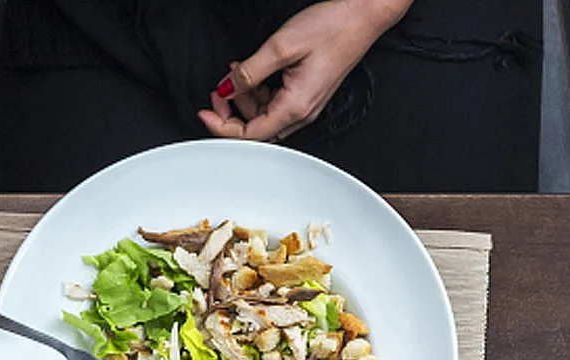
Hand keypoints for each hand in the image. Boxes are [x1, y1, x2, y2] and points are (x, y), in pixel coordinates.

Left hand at [198, 0, 408, 144]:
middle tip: (218, 90)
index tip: (204, 113)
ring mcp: (305, 105)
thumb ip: (250, 72)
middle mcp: (301, 113)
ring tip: (235, 72)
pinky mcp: (307, 94)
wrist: (364, 14)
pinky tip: (253, 72)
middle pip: (255, 129)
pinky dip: (259, 91)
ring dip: (245, 98)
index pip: (248, 135)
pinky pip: (276, 102)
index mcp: (294, 108)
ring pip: (264, 115)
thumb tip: (228, 88)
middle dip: (231, 112)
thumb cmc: (335, 27)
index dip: (221, 127)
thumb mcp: (282, 46)